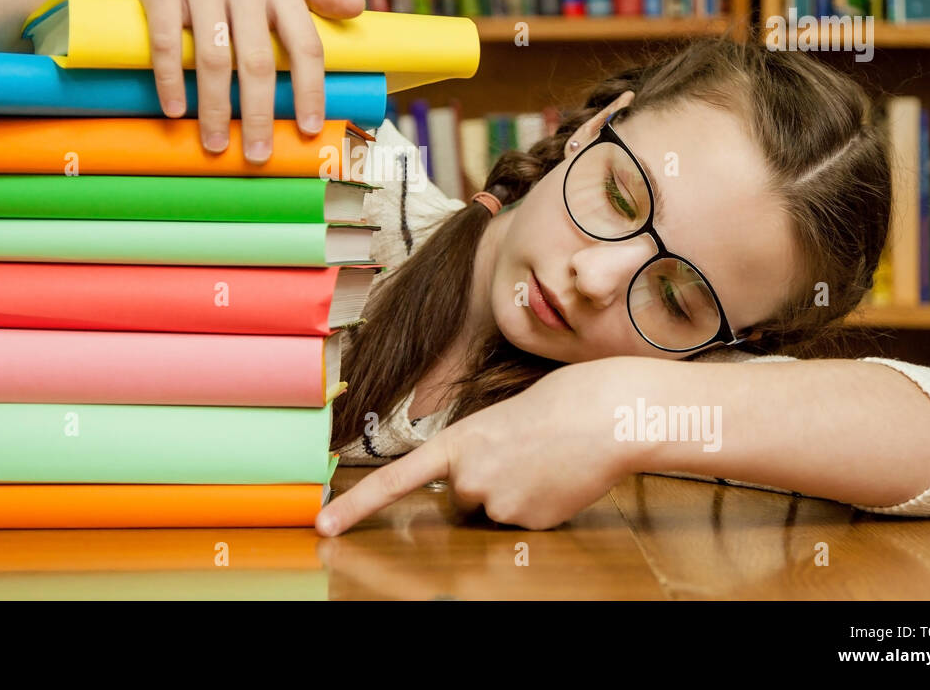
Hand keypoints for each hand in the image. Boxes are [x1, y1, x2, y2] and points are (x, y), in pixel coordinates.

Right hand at [97, 0, 365, 162]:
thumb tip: (360, 8)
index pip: (304, 44)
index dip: (311, 90)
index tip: (310, 129)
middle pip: (258, 60)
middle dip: (259, 113)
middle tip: (259, 154)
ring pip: (213, 58)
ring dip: (214, 108)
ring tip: (215, 145)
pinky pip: (168, 42)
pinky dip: (171, 81)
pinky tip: (174, 111)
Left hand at [315, 359, 637, 534]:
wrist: (606, 415)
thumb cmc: (557, 404)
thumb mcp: (499, 418)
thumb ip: (474, 453)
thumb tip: (473, 489)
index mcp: (455, 442)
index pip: (394, 480)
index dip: (355, 506)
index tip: (323, 526)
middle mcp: (469, 479)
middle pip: (461, 497)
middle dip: (483, 481)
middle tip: (518, 452)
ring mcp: (499, 506)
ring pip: (494, 510)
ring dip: (512, 491)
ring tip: (543, 459)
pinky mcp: (529, 525)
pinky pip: (522, 520)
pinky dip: (538, 504)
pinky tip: (557, 477)